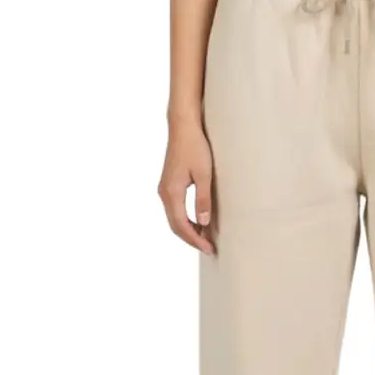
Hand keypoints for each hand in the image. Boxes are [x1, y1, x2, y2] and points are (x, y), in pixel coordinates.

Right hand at [158, 119, 214, 254]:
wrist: (183, 126)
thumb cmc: (195, 147)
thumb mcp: (204, 175)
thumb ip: (203, 199)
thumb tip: (204, 223)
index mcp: (172, 192)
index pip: (181, 225)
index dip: (195, 239)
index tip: (209, 248)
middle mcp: (164, 192)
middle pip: (175, 225)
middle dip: (192, 239)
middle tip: (209, 248)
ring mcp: (165, 189)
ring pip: (175, 218)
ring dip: (189, 230)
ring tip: (206, 238)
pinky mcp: (169, 184)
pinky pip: (175, 209)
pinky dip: (186, 220)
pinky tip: (200, 222)